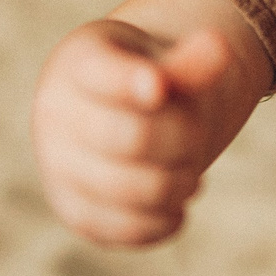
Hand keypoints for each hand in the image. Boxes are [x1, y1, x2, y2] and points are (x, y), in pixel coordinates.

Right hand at [32, 19, 243, 248]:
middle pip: (135, 137)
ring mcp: (58, 167)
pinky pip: (129, 229)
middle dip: (184, 139)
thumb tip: (219, 47)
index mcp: (79, 64)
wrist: (101, 116)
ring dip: (180, 183)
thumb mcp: (161, 60)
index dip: (131, 82)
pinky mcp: (74, 212)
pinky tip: (176, 203)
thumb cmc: (138, 82)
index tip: (158, 87)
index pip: (104, 74)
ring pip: (135, 190)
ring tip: (189, 171)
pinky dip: (166, 219)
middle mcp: (56, 115)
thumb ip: (190, 61)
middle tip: (196, 136)